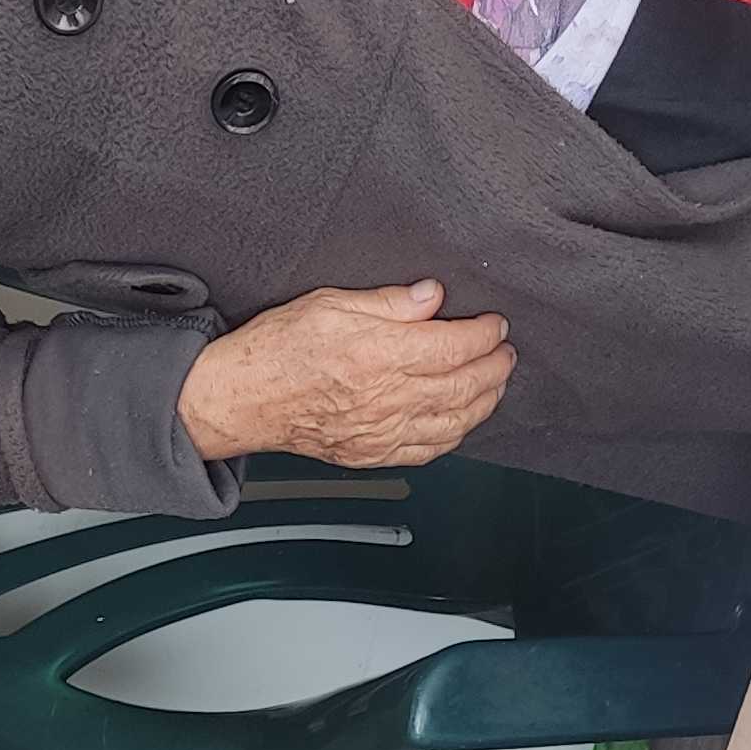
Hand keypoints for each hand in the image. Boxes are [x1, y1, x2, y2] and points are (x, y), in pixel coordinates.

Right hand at [178, 282, 514, 467]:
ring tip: (495, 384)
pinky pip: (428, 450)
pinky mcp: (373, 453)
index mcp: (382, 354)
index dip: (484, 335)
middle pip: (464, 385)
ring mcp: (383, 431)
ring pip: (454, 422)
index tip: (495, 325)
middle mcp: (389, 397)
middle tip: (506, 354)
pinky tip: (462, 422)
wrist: (244, 398)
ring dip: (484, 402)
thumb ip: (388, 302)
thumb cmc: (278, 349)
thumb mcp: (331, 303)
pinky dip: (455, 435)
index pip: (454, 346)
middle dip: (494, 368)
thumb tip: (432, 297)